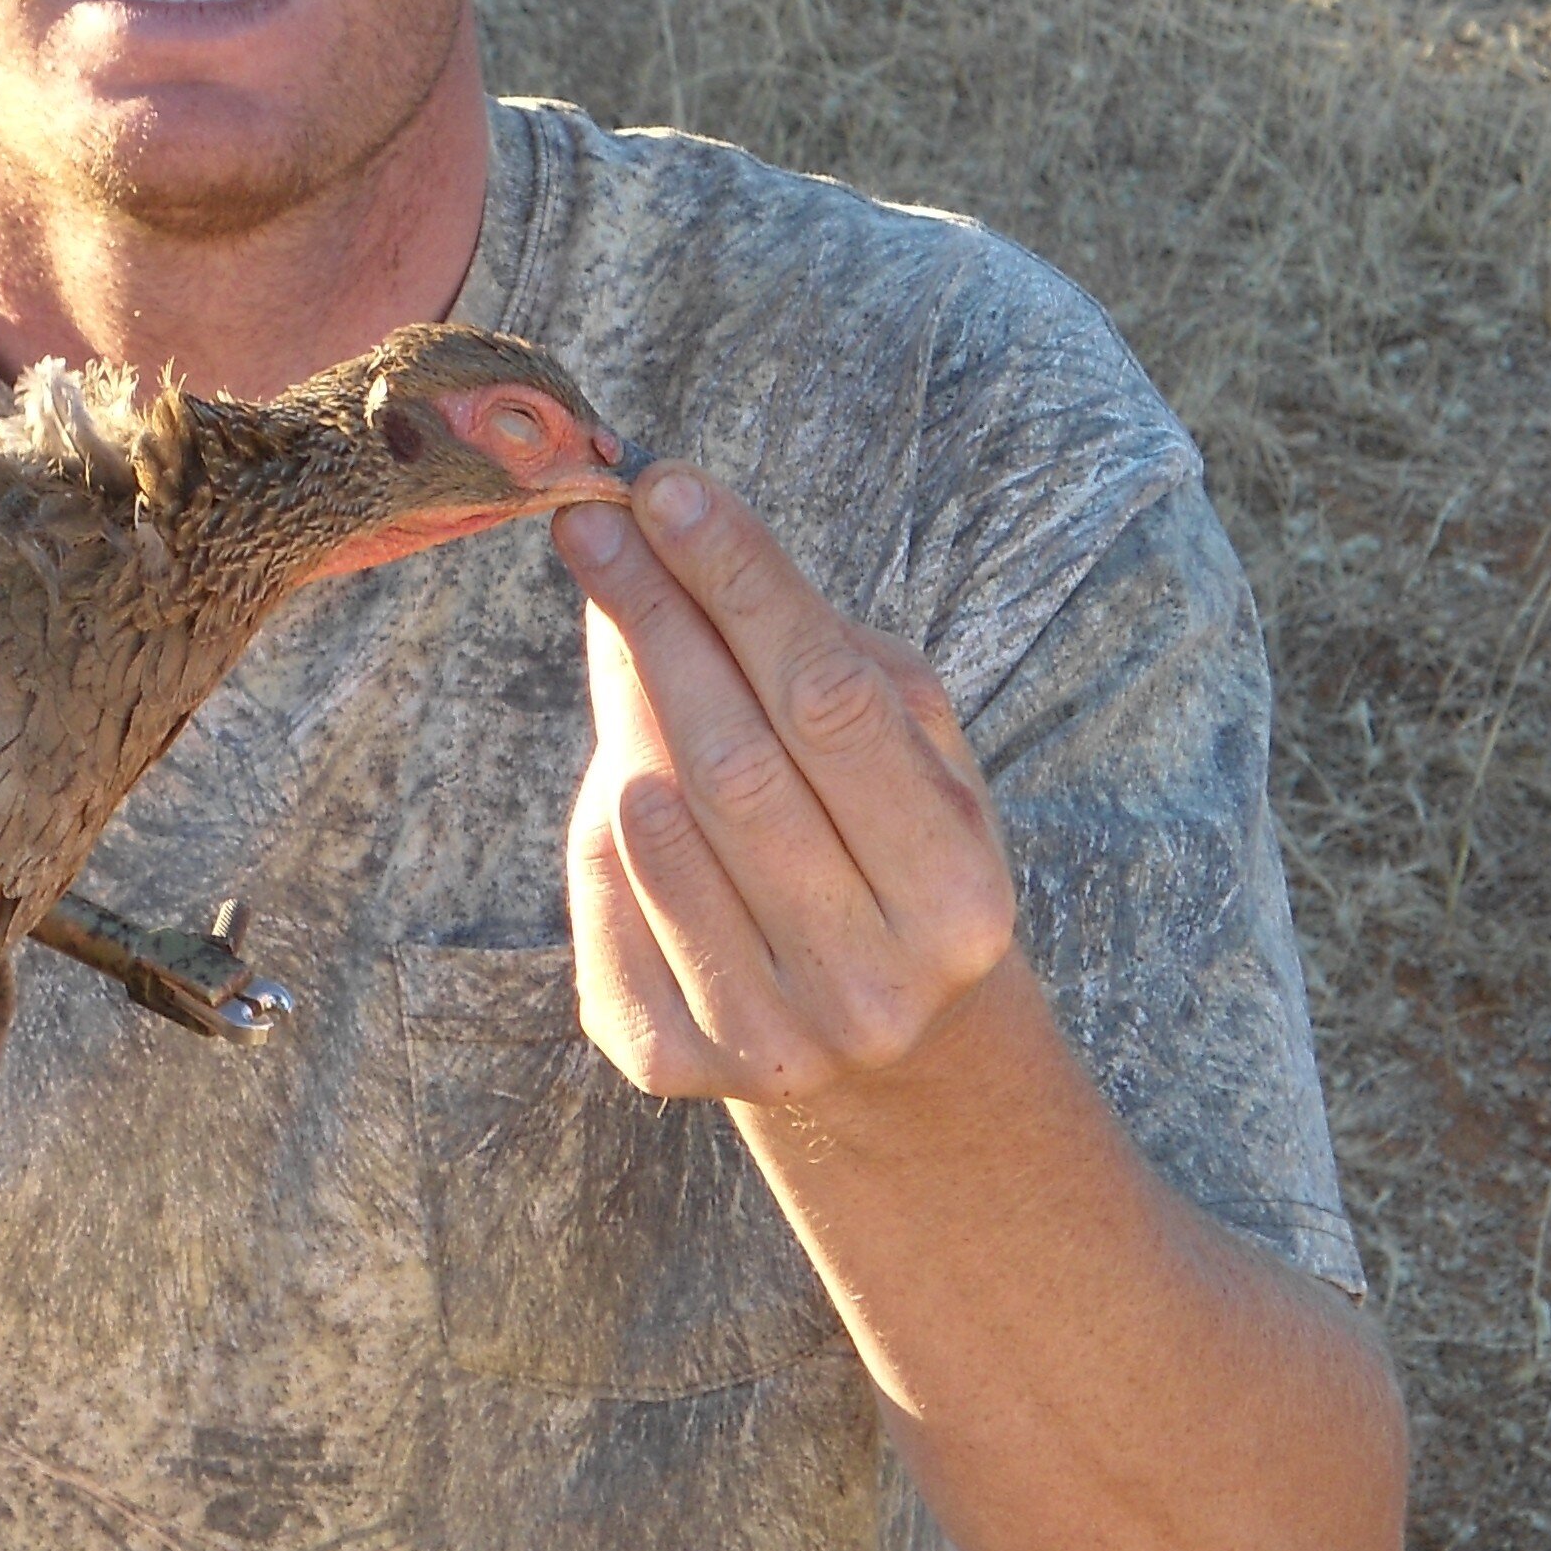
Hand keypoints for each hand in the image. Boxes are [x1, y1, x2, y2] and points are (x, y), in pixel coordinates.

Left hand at [552, 465, 1019, 1102]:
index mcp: (957, 898)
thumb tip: (672, 542)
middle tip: (593, 522)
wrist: (889, 1061)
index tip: (666, 487)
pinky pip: (599, 896)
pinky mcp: (665, 1063)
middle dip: (653, 618)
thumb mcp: (916, 764)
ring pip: (650, 825)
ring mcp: (764, 1036)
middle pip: (729, 761)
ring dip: (623, 707)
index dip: (742, 585)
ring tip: (625, 630)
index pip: (831, 704)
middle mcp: (869, 985)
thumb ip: (822, 657)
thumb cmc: (893, 858)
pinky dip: (602, 817)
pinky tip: (630, 773)